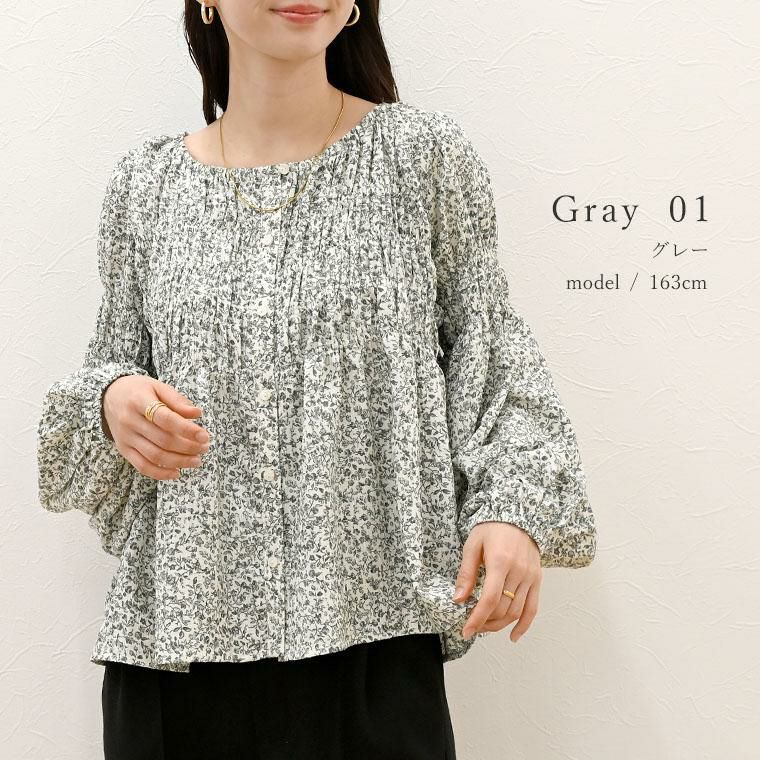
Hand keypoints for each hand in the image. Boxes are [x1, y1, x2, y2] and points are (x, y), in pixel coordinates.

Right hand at [102, 375, 210, 479]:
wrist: (109, 396)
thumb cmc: (138, 390)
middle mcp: (130, 421)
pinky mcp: (123, 450)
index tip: (204, 435)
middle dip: (188, 447)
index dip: (187, 429)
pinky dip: (161, 473)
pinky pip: (142, 466)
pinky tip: (177, 472)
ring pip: (154, 456)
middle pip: (162, 440)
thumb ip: (177, 400)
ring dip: (179, 461)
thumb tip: (197, 414)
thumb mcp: (158, 387)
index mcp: (139, 401)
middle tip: (205, 447)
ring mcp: (125, 437)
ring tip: (197, 460)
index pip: (165, 419)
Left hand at [453, 521, 541, 642]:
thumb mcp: (473, 545)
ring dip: (500, 625)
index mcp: (501, 562)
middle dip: (485, 623)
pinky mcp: (537, 580)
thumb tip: (458, 599)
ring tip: (485, 627)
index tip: (466, 631)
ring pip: (516, 611)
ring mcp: (530, 577)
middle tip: (472, 626)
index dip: (477, 619)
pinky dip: (524, 625)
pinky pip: (533, 608)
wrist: (518, 517)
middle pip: (503, 609)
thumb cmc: (492, 529)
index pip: (490, 599)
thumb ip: (466, 573)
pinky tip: (513, 636)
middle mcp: (519, 571)